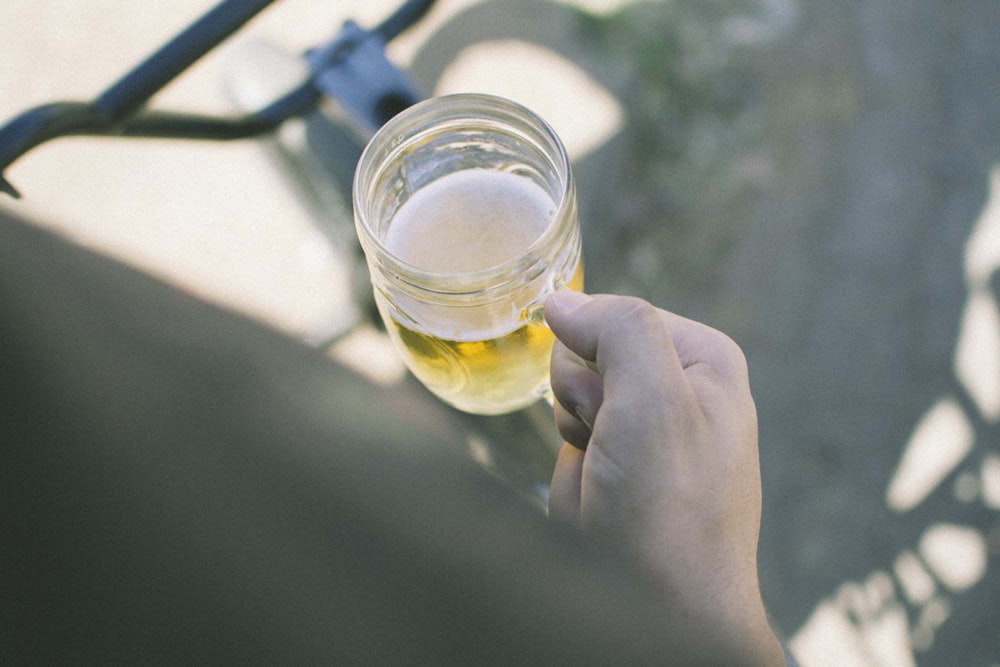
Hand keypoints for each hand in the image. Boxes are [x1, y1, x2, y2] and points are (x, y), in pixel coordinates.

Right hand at [544, 291, 784, 665]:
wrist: (662, 612)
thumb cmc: (670, 511)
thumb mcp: (655, 399)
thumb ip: (618, 328)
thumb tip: (562, 301)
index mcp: (704, 360)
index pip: (614, 315)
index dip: (594, 356)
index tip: (611, 404)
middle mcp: (680, 391)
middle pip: (586, 358)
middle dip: (581, 403)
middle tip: (610, 448)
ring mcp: (650, 435)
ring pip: (569, 403)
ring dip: (574, 443)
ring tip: (609, 483)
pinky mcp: (624, 473)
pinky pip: (570, 449)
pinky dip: (572, 477)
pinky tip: (600, 503)